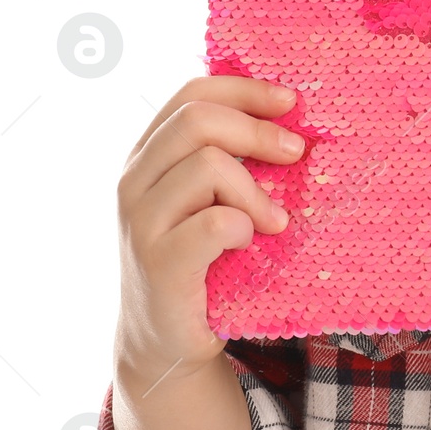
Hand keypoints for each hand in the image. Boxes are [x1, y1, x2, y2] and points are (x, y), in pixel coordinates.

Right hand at [114, 75, 304, 391]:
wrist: (167, 340)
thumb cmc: (202, 256)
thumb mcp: (209, 195)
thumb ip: (229, 154)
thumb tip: (290, 111)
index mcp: (148, 155)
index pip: (191, 93)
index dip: (245, 89)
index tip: (290, 102)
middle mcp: (134, 181)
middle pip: (198, 119)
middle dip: (258, 131)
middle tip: (297, 153)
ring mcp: (140, 222)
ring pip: (207, 165)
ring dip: (255, 190)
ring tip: (274, 221)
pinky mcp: (157, 263)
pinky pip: (214, 222)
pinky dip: (244, 227)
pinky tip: (247, 243)